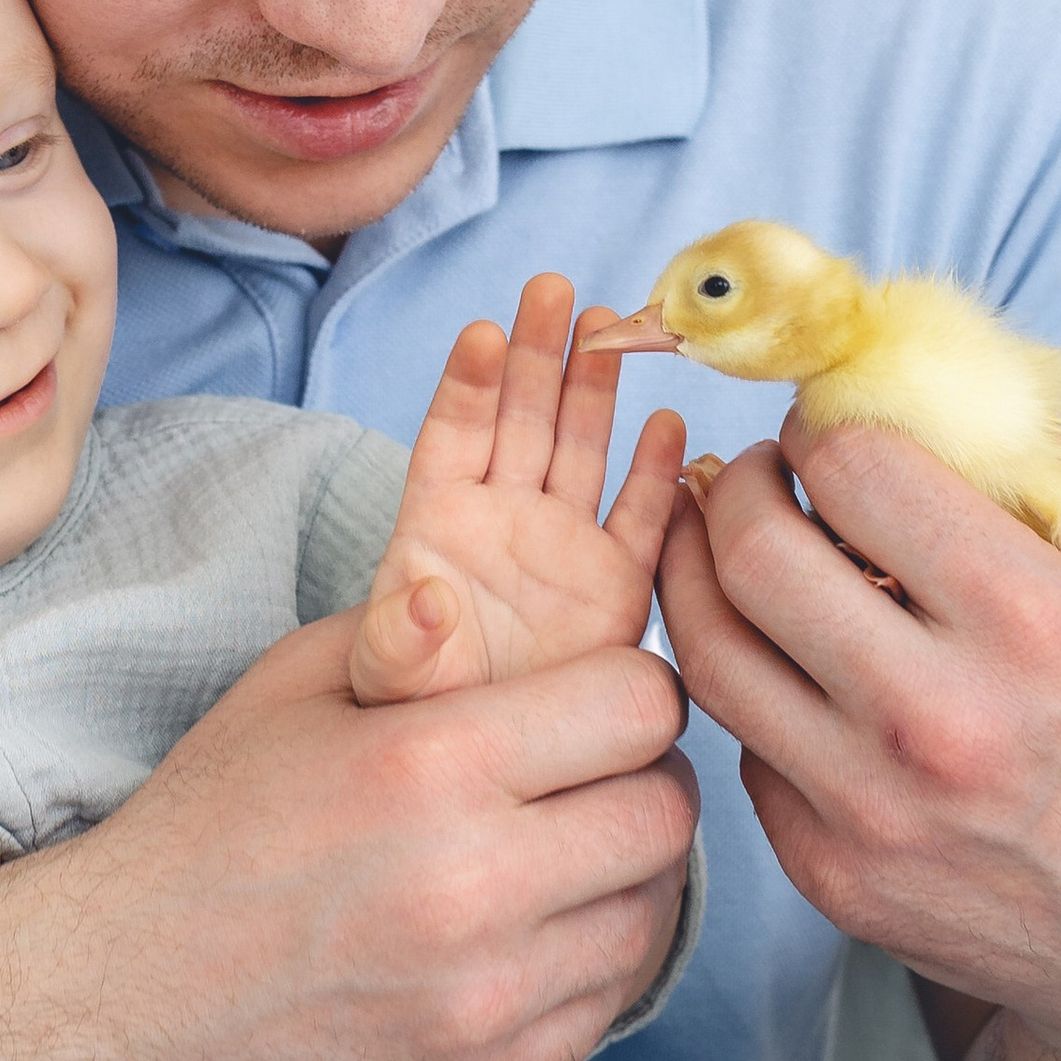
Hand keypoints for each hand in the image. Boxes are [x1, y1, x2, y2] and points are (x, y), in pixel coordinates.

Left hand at [348, 274, 686, 702]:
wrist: (493, 772)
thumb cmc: (424, 715)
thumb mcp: (393, 681)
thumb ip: (398, 640)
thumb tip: (419, 596)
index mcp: (439, 527)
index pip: (452, 438)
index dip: (466, 385)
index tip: (480, 332)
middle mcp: (504, 522)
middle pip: (519, 419)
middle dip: (534, 353)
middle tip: (549, 288)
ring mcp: (563, 548)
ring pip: (579, 449)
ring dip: (591, 387)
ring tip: (605, 323)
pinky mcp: (617, 588)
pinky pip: (640, 520)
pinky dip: (655, 475)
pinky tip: (668, 423)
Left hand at [653, 414, 1060, 1060]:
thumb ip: (1014, 472)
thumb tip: (890, 380)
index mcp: (1030, 620)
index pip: (853, 464)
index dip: (826, 431)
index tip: (827, 437)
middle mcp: (941, 717)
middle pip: (752, 549)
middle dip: (737, 485)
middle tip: (756, 477)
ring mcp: (874, 807)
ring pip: (708, 648)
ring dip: (699, 573)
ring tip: (726, 543)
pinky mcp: (831, 873)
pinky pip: (742, 745)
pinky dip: (753, 686)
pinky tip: (785, 663)